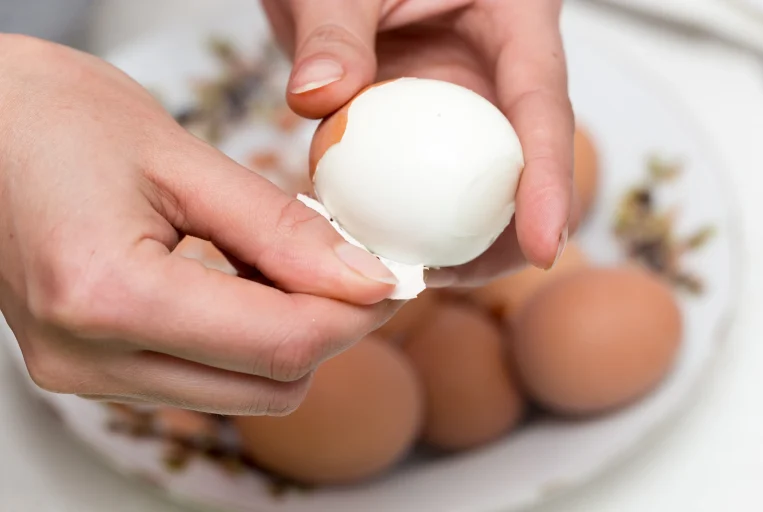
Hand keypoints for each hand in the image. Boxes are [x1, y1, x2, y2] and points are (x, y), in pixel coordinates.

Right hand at [0, 35, 399, 414]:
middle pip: (269, 386)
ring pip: (242, 394)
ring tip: (288, 263)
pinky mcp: (91, 371)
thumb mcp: (181, 159)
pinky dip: (244, 341)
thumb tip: (363, 278)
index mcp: (107, 295)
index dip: (355, 313)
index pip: (279, 345)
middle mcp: (88, 358)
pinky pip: (203, 380)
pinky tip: (245, 283)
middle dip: (329, 329)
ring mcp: (85, 375)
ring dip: (288, 337)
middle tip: (349, 264)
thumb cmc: (53, 118)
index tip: (390, 277)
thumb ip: (280, 229)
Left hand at [263, 0, 574, 286]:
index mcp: (512, 20)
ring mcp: (462, 106)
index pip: (542, 106)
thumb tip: (319, 97)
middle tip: (460, 276)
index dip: (550, 180)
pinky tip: (376, 244)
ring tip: (412, 273)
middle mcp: (497, 72)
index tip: (544, 246)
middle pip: (523, 163)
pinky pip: (423, 183)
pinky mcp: (425, 132)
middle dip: (507, 233)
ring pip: (476, 185)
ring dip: (454, 236)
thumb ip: (333, 32)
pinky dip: (404, 217)